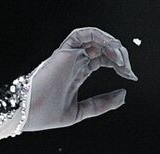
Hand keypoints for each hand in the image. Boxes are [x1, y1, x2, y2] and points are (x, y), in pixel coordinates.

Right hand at [21, 27, 136, 132]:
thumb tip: (123, 95)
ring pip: (96, 39)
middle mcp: (74, 61)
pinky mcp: (64, 51)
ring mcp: (69, 55)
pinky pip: (83, 34)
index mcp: (78, 72)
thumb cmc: (46, 114)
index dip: (120, 65)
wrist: (29, 114)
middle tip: (128, 70)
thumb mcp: (82, 111)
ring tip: (121, 61)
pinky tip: (111, 50)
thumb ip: (102, 103)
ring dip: (112, 46)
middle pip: (103, 48)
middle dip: (120, 56)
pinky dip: (99, 37)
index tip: (131, 77)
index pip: (104, 59)